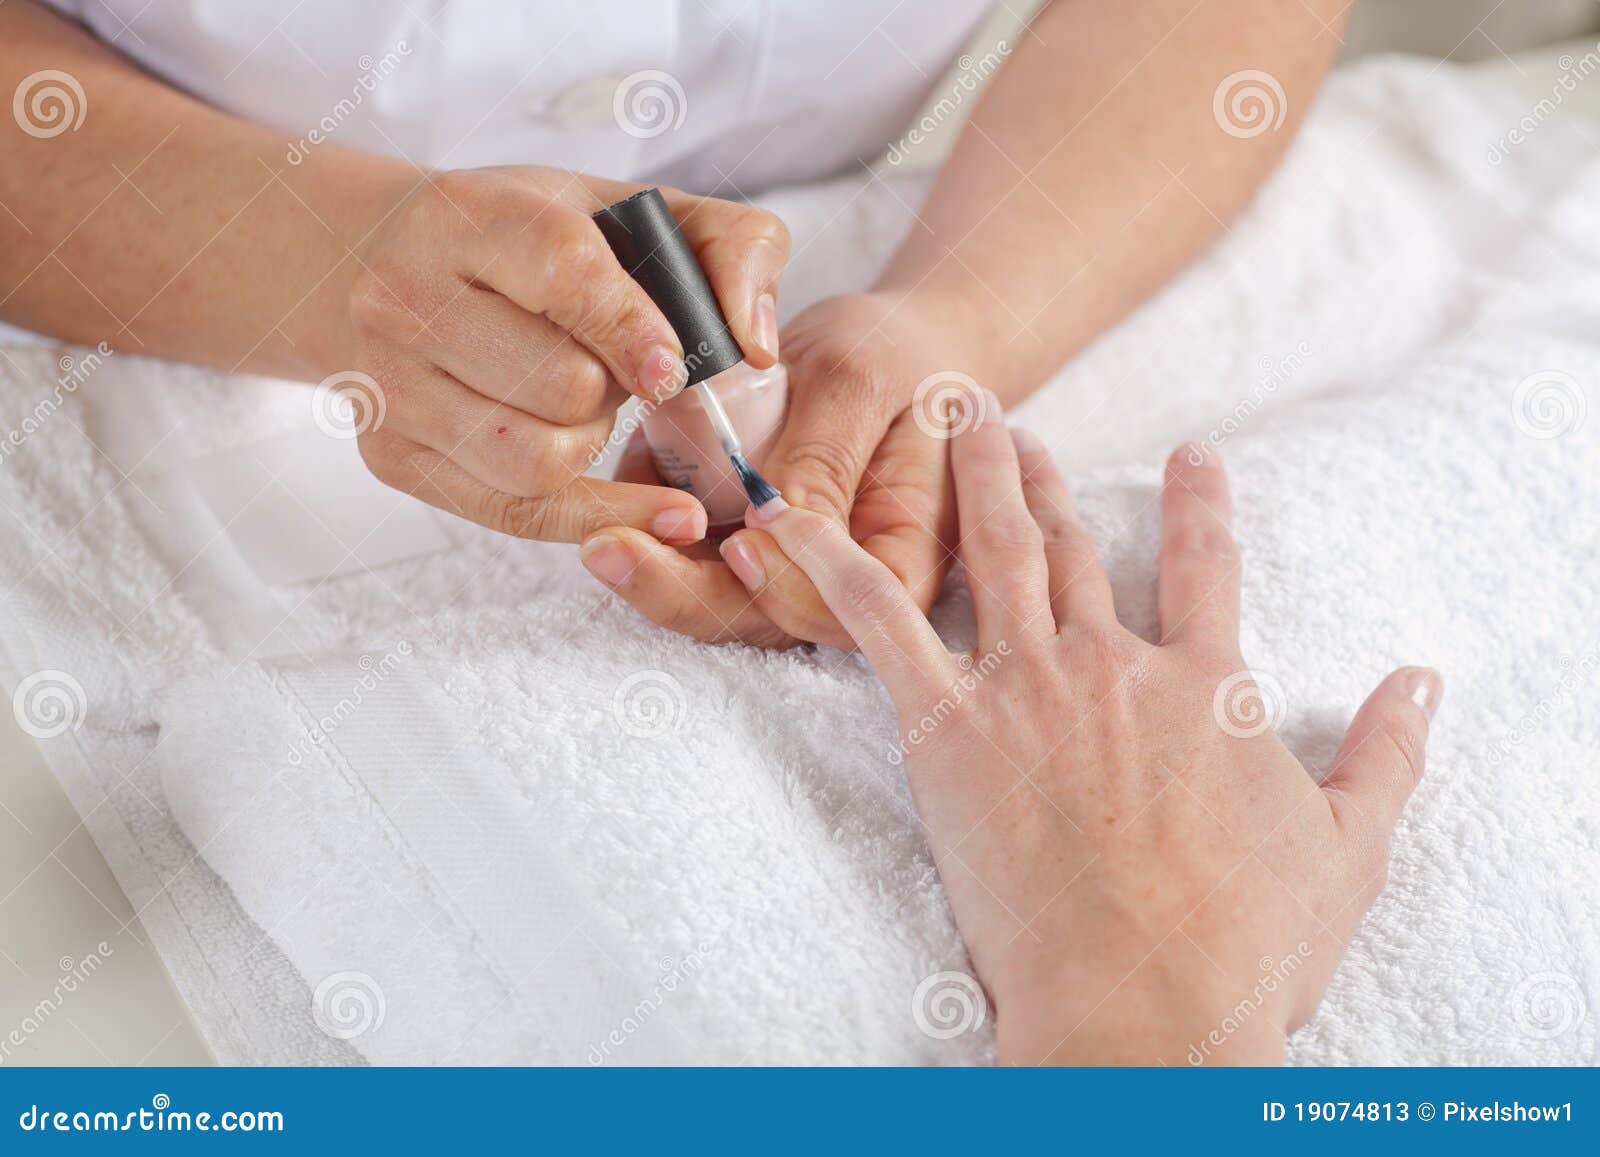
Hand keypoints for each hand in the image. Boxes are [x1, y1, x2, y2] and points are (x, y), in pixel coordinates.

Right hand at [342, 168, 787, 543]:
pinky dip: (596, 516)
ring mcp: (389, 385)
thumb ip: (729, 245)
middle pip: (561, 386)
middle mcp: (408, 299)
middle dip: (614, 390)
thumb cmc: (521, 239)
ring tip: (581, 406)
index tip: (670, 366)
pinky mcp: (393, 456)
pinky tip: (655, 513)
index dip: (634, 327)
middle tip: (611, 369)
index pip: (565, 272)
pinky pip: (515, 514)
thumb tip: (757, 346)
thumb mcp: (623, 210)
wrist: (368, 261)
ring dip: (590, 446)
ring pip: (536, 461)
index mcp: (470, 217)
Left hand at [581, 290, 977, 645]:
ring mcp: (783, 570)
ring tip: (598, 533)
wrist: (883, 344)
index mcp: (900, 563)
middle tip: (611, 548)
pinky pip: (686, 555)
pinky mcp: (739, 544)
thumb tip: (773, 525)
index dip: (789, 588)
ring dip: (652, 568)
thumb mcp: (864, 382)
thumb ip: (824, 456)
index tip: (739, 543)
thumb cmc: (894, 356)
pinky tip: (626, 480)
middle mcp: (839, 585)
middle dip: (683, 591)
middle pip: (763, 618)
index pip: (847, 609)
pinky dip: (649, 524)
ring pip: (712, 597)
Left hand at [738, 400, 1441, 1064]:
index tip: (1193, 456)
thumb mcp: (1348, 847)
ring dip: (971, 480)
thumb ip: (1386, 754)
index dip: (1200, 502)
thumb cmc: (1245, 943)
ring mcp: (1027, 690)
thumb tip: (1423, 681)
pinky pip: (882, 626)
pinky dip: (837, 564)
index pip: (1207, 564)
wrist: (1145, 1008)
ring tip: (952, 423)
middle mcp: (1112, 666)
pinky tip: (799, 520)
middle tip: (1009, 423)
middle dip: (1041, 476)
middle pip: (1073, 546)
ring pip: (994, 553)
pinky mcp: (947, 732)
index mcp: (1206, 685)